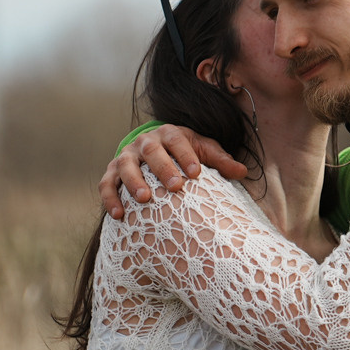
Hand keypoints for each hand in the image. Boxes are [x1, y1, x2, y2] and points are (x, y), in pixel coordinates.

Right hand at [96, 124, 248, 218]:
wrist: (153, 150)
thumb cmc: (184, 153)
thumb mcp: (202, 151)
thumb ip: (220, 160)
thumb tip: (243, 172)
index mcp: (169, 134)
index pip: (177, 141)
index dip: (186, 155)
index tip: (196, 173)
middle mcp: (145, 143)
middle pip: (151, 151)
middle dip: (163, 168)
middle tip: (175, 187)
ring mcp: (126, 157)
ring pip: (125, 166)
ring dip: (134, 181)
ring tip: (145, 199)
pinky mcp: (112, 172)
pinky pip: (107, 184)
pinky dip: (110, 198)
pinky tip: (118, 215)